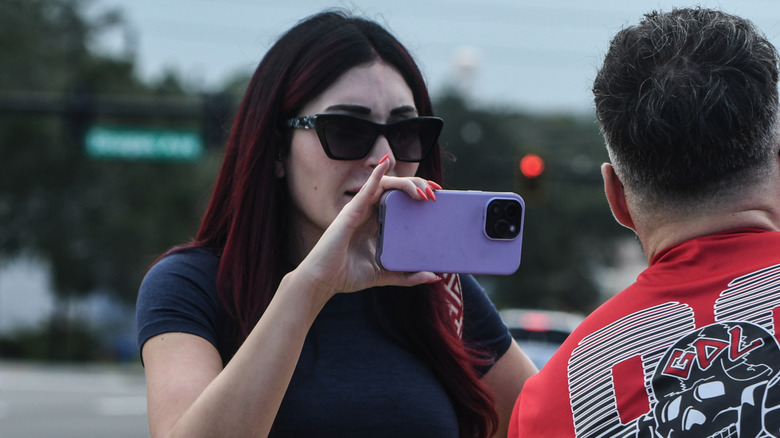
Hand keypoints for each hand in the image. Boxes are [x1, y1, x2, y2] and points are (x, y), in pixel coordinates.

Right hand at [297, 155, 440, 296]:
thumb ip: (407, 276)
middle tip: (434, 192)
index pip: (400, 200)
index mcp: (377, 223)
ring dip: (405, 182)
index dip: (418, 193)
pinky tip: (385, 163)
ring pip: (385, 185)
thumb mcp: (385, 274)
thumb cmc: (348, 275)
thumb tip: (434, 277)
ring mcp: (359, 210)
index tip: (437, 196)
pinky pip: (366, 189)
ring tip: (421, 190)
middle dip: (417, 185)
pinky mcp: (351, 211)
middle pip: (396, 189)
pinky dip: (376, 175)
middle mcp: (369, 213)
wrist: (324, 280)